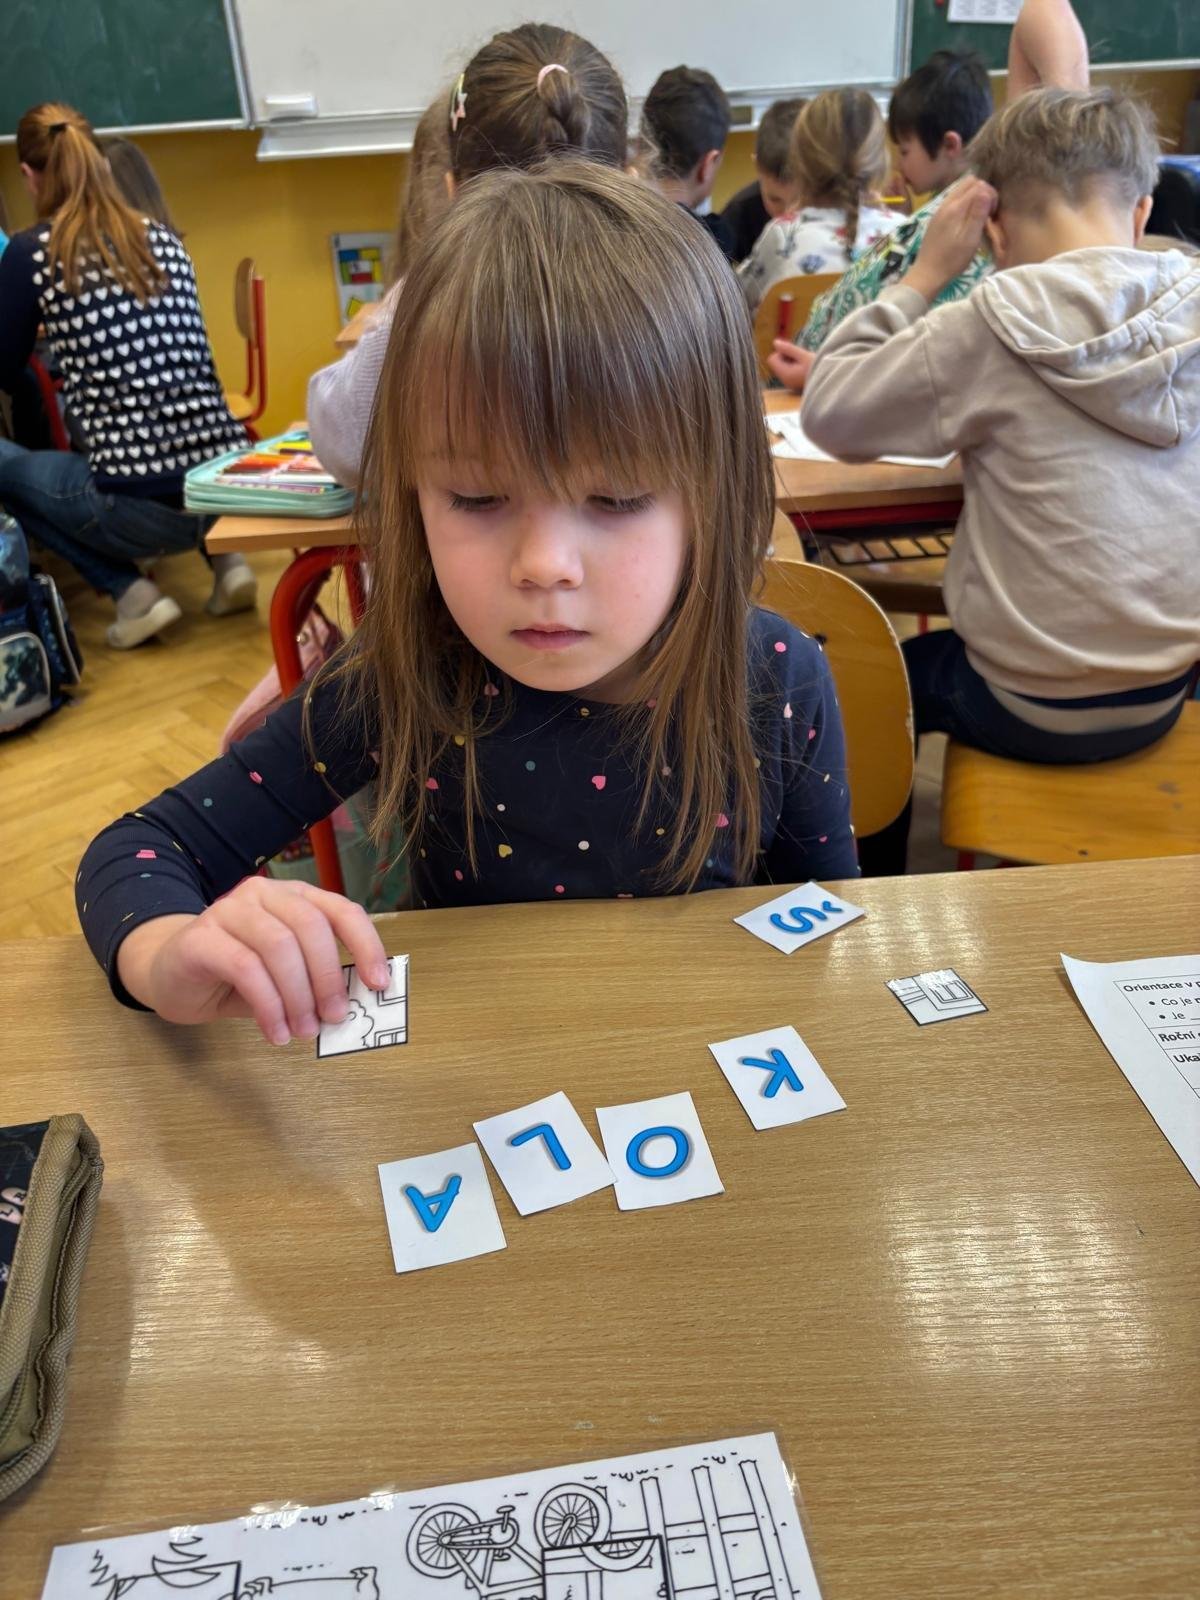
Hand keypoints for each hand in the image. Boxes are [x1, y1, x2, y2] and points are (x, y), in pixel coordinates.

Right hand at [116, 879, 389, 1046]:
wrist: (169, 975)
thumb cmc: (235, 976)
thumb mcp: (286, 977)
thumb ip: (316, 981)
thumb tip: (354, 1005)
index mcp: (294, 897)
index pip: (341, 910)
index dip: (366, 945)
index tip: (379, 984)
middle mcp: (263, 894)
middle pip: (310, 927)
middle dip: (329, 977)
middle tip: (335, 1017)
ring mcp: (229, 910)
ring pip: (279, 946)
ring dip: (299, 996)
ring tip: (304, 1031)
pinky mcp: (200, 938)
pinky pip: (246, 969)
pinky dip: (269, 1006)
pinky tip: (276, 1033)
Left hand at [766, 340, 814, 393]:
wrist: (831, 381)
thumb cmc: (819, 367)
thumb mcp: (803, 355)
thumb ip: (788, 349)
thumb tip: (775, 342)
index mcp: (785, 374)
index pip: (772, 359)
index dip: (781, 352)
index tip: (794, 353)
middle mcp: (785, 381)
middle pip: (777, 363)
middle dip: (786, 357)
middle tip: (801, 358)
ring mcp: (789, 383)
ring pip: (783, 367)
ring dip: (791, 362)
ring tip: (804, 363)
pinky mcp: (795, 384)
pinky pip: (789, 372)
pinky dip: (795, 367)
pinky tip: (805, 368)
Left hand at [902, 177, 996, 301]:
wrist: (927, 274)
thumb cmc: (951, 260)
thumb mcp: (970, 240)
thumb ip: (977, 214)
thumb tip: (986, 191)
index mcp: (955, 208)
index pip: (979, 185)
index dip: (991, 196)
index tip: (992, 215)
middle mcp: (946, 203)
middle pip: (969, 182)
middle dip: (983, 192)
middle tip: (986, 213)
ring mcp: (940, 209)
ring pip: (961, 189)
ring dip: (974, 197)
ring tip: (977, 217)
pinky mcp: (938, 217)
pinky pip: (954, 199)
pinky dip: (964, 203)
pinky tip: (966, 221)